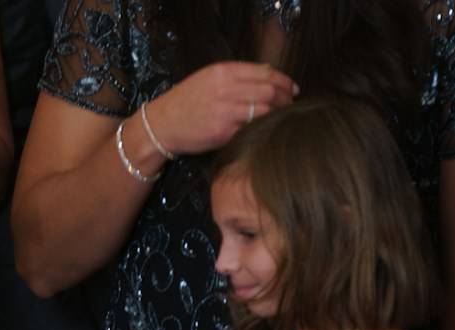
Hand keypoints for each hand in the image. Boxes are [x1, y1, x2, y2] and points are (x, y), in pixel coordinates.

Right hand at [143, 61, 297, 157]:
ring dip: (278, 115)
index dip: (285, 81)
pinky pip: (252, 129)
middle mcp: (225, 89)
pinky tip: (265, 129)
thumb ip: (237, 74)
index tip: (293, 89)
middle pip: (270, 92)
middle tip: (290, 105)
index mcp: (223, 71)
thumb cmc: (187, 101)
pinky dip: (262, 129)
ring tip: (281, 118)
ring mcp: (225, 112)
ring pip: (265, 111)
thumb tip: (270, 73)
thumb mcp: (208, 78)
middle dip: (286, 99)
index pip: (266, 73)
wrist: (162, 125)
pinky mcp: (223, 133)